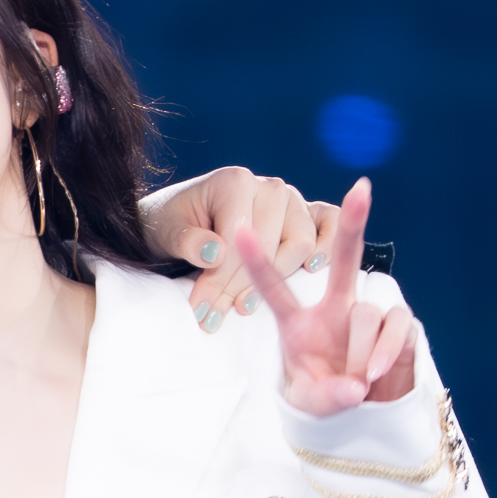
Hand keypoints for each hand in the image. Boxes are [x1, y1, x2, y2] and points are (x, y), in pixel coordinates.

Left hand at [146, 165, 343, 330]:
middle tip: (214, 316)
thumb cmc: (174, 223)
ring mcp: (292, 200)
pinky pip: (328, 224)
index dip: (221, 279)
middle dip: (239, 287)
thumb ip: (188, 242)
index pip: (241, 239)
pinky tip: (311, 269)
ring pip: (299, 245)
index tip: (201, 308)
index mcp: (236, 181)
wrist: (182, 218)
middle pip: (271, 246)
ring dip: (275, 279)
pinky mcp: (306, 214)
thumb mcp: (168, 232)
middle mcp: (269, 187)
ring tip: (242, 305)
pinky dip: (326, 244)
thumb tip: (214, 253)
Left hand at [231, 177, 418, 416]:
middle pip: (346, 259)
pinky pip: (394, 327)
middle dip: (354, 223)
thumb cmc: (327, 398)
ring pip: (365, 314)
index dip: (259, 261)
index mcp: (301, 322)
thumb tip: (354, 386)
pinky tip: (373, 373)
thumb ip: (326, 397)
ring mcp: (369, 313)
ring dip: (357, 353)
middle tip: (363, 188)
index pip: (276, 288)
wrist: (365, 414)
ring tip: (354, 379)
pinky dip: (384, 352)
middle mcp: (337, 308)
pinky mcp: (399, 326)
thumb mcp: (312, 404)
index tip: (241, 229)